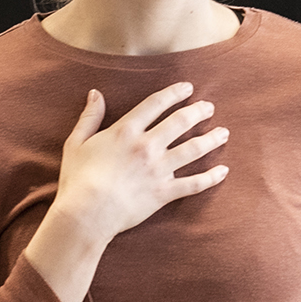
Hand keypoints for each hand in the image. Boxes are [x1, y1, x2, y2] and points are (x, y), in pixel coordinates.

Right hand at [56, 82, 228, 241]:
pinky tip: (223, 171)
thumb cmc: (78, 180)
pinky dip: (211, 177)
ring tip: (223, 133)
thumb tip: (95, 93)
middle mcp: (147, 146)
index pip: (156, 104)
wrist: (86, 214)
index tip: (187, 88)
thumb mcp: (76, 143)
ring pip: (194, 149)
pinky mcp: (165, 192)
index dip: (174, 93)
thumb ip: (89, 117)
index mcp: (126, 131)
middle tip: (209, 107)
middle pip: (181, 122)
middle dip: (198, 112)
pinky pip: (194, 183)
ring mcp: (159, 169)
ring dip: (212, 139)